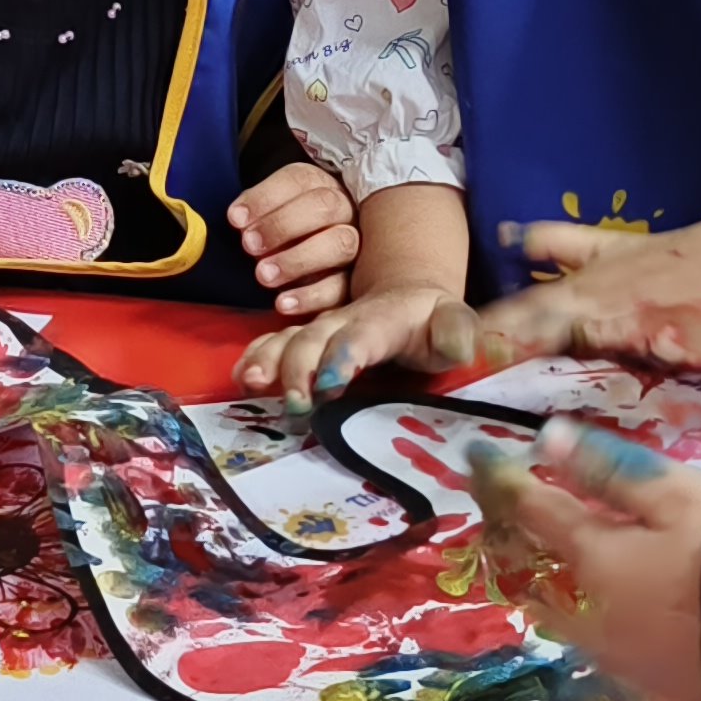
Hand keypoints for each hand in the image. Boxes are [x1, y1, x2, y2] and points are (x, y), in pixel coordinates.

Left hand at [228, 163, 361, 318]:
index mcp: (320, 186)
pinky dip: (310, 296)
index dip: (266, 198)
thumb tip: (237, 217)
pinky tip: (282, 303)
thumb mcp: (268, 214)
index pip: (299, 181)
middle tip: (250, 245)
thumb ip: (254, 211)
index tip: (235, 219)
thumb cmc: (283, 234)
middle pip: (326, 205)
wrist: (309, 259)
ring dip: (297, 260)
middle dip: (283, 225)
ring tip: (263, 275)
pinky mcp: (357, 283)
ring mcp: (357, 246)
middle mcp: (345, 211)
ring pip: (341, 244)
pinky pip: (342, 288)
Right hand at [237, 278, 479, 401]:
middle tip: (294, 402)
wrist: (409, 298)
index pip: (361, 336)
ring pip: (288, 339)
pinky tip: (240, 378)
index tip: (330, 385)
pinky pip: (274, 343)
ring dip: (268, 360)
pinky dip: (255, 357)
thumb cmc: (434, 321)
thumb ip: (458, 332)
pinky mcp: (306, 341)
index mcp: (384, 319)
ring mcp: (321, 329)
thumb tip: (460, 348)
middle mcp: (344, 321)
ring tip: (252, 383)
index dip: (343, 357)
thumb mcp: (456, 321)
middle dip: (299, 367)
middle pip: (314, 338)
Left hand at [464, 421, 700, 700]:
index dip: (502, 480)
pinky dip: (580, 609)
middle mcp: (585, 613)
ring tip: (546, 550)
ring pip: (554, 610)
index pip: (529, 510)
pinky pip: (590, 638)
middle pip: (527, 571)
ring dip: (542, 577)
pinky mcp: (641, 679)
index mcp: (590, 559)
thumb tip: (547, 438)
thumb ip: (608, 469)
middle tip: (506, 508)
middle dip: (511, 536)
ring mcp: (611, 653)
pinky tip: (597, 598)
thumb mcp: (675, 496)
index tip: (477, 456)